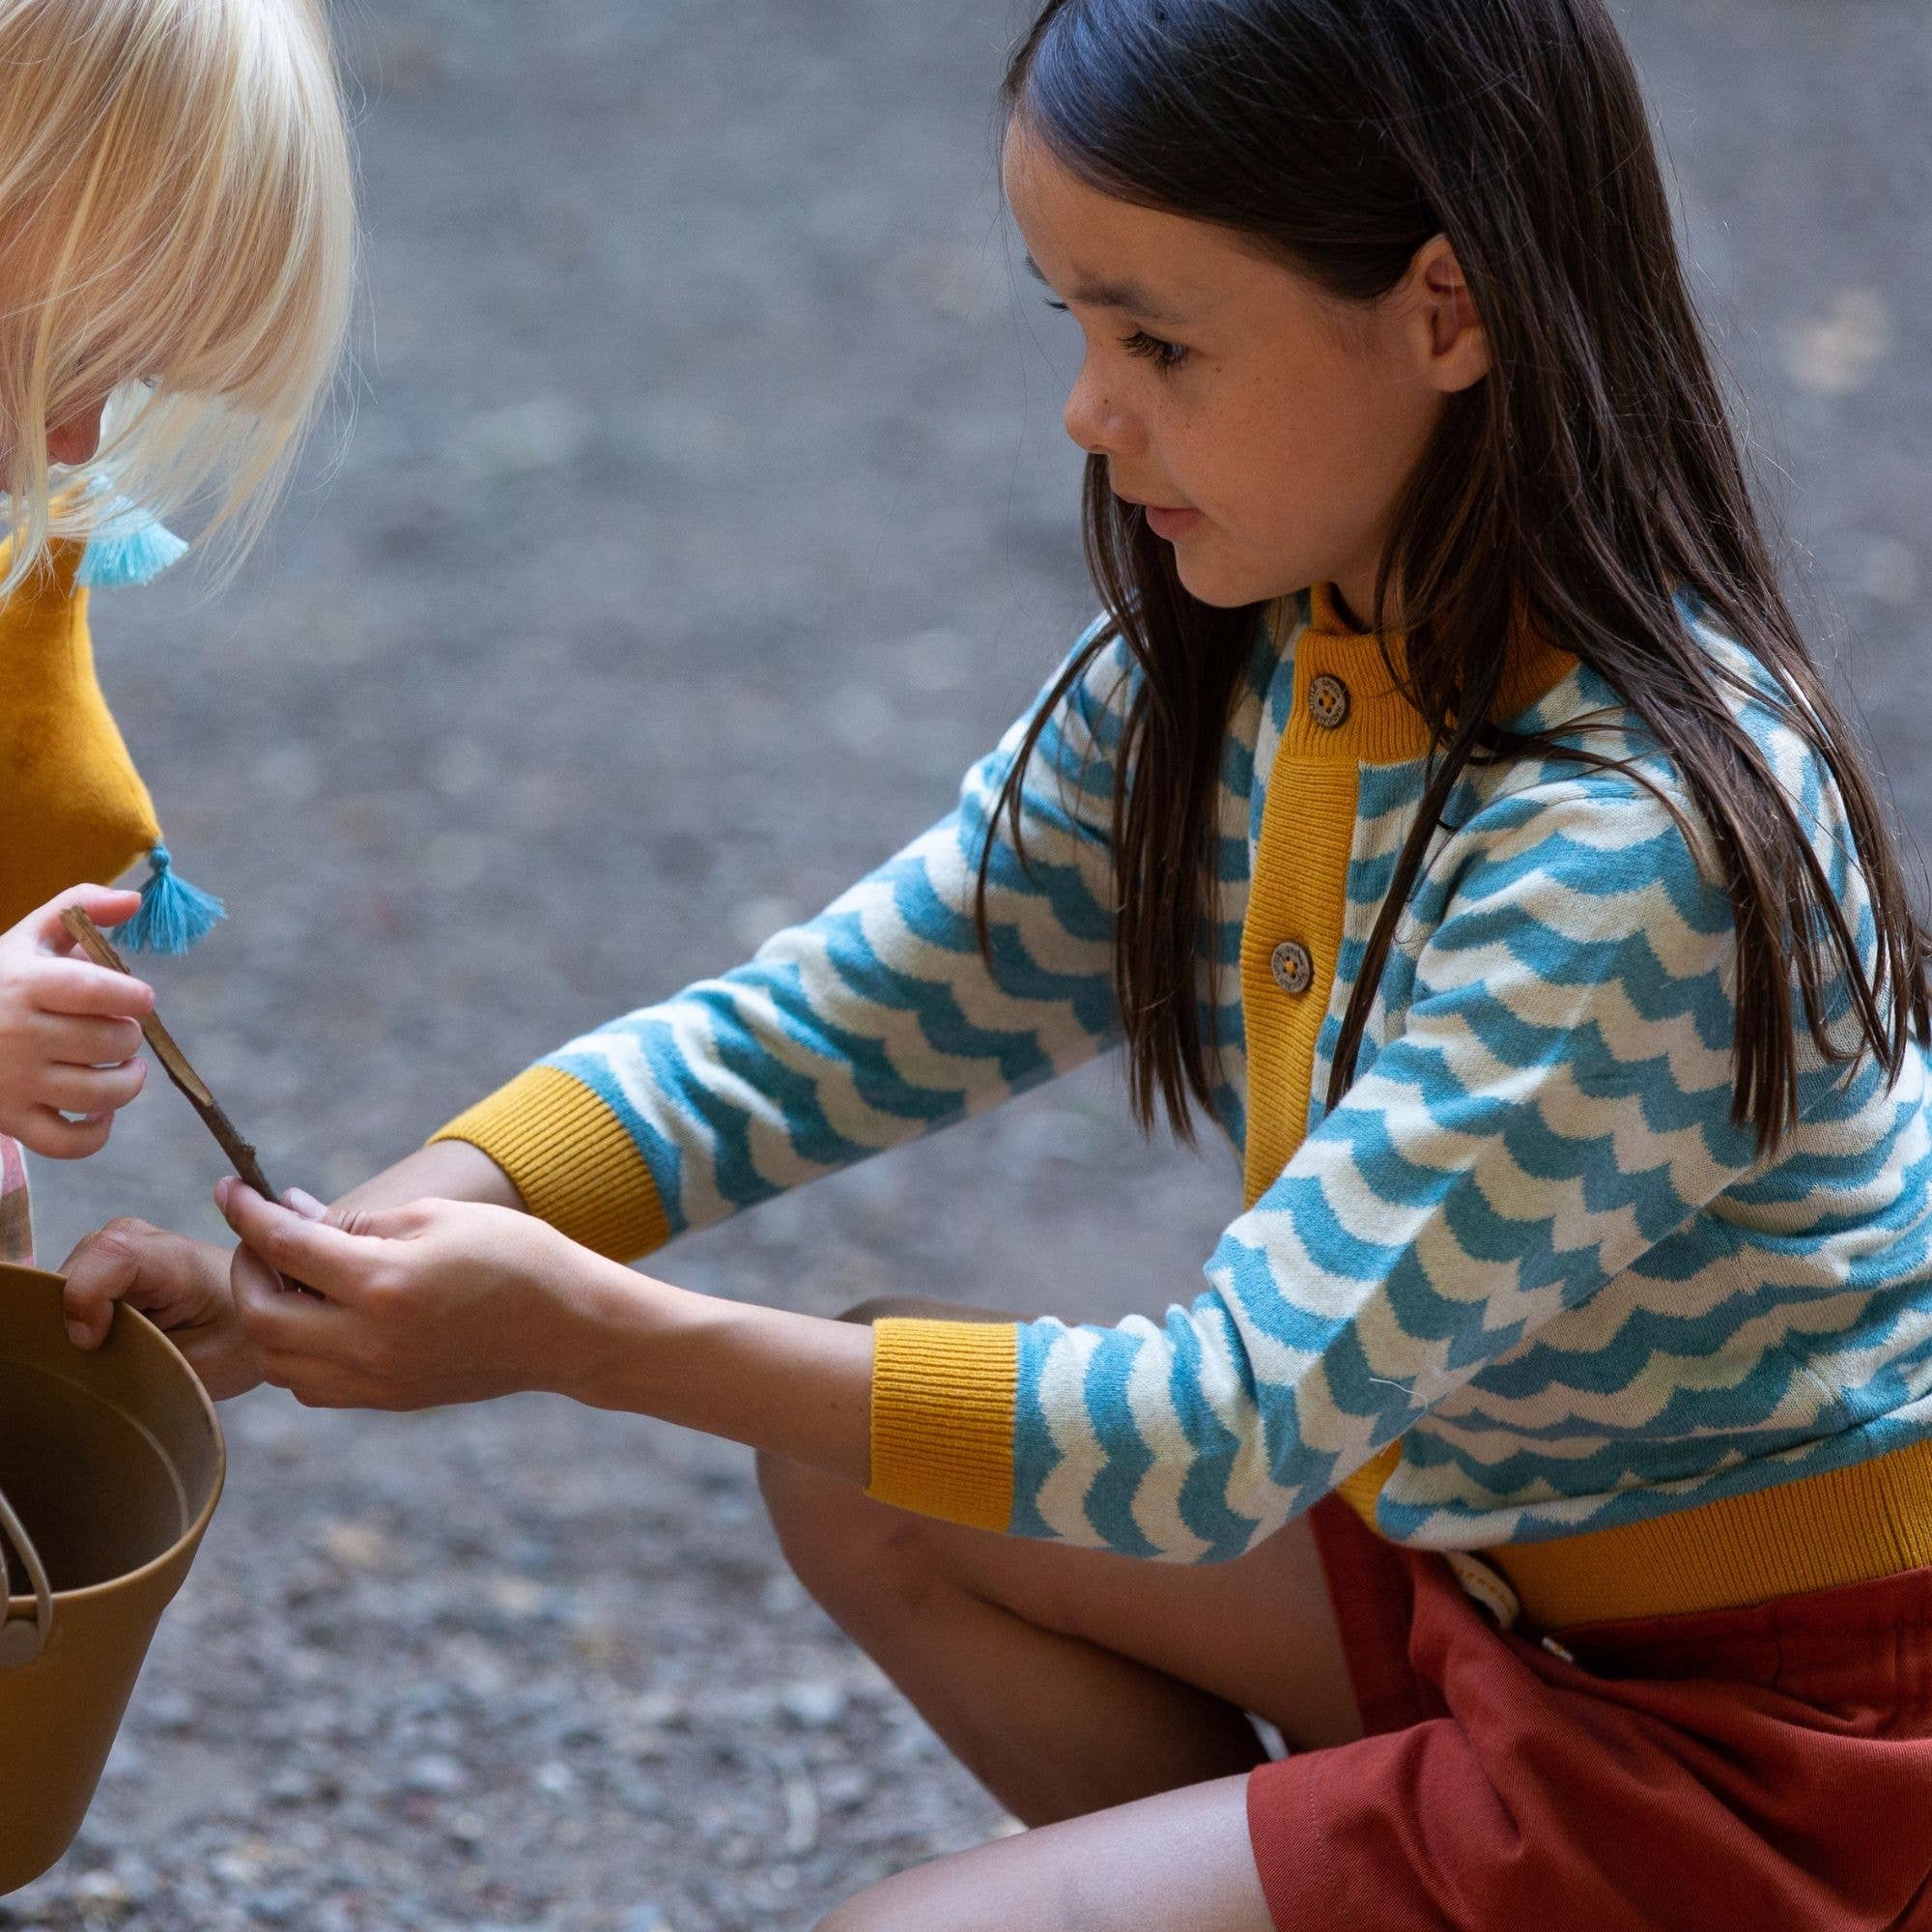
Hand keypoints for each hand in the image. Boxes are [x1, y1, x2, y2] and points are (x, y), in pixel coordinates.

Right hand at [0, 885, 152, 1156]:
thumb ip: (78, 907)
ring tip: (125, 1065)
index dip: (134, 995)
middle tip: (119, 1029)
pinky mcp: (11, 1122)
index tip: (140, 998)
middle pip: (110, 1041)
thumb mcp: (28, 936)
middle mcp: (17, 1035)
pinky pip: (71, 1144)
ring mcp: (13, 1083)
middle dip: (128, 1035)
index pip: (99, 990)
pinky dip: (97, 1132)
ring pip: (101, 1094)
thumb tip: (135, 900)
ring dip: (128, 1082)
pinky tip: (98, 1109)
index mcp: (25, 984)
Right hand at [60, 1218, 264, 1399]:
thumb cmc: (240, 1344)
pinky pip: (84, 1275)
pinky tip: (97, 1333)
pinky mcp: (126, 1261)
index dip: (85, 1296)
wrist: (270, 1318)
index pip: (114, 1252)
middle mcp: (154, 1242)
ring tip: (97, 1344)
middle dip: (72, 1307)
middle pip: (85, 1258)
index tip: (91, 1342)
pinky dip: (80, 1305)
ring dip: (75, 1308)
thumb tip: (80, 1357)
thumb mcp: (197, 1366)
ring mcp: (137, 1247)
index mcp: (182, 1262)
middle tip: (91, 1351)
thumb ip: (141, 1357)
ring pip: (77, 1265)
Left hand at [217, 1179, 622, 1409]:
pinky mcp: (388, 1400)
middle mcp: (369, 1340)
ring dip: (266, 1316)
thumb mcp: (437, 1217)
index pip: (286, 1244)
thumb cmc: (516, 1256)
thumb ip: (358, 1221)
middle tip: (263, 1237)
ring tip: (291, 1278)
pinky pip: (310, 1385)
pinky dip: (293, 1353)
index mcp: (384, 1282)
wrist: (571, 1327)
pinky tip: (318, 1319)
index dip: (246, 1212)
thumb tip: (293, 1215)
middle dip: (248, 1269)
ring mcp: (377, 1378)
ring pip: (277, 1360)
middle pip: (262, 1314)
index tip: (227, 1187)